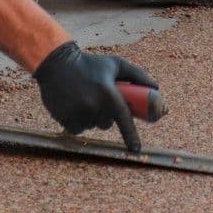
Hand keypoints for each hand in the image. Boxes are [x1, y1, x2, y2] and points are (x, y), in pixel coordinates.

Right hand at [34, 40, 156, 151]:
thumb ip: (137, 75)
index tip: (136, 149)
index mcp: (108, 93)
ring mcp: (77, 113)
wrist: (56, 63)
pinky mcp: (64, 117)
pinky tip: (72, 106)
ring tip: (82, 99)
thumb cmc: (90, 64)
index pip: (124, 120)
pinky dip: (77, 121)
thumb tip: (156, 88)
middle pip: (106, 124)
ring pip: (91, 126)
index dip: (131, 136)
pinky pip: (76, 128)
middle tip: (98, 100)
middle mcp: (93, 105)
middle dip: (105, 115)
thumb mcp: (115, 64)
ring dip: (90, 118)